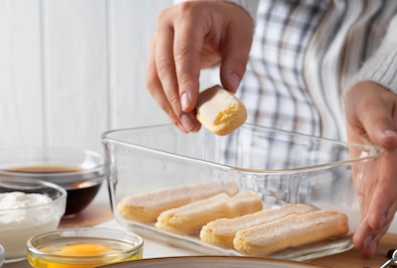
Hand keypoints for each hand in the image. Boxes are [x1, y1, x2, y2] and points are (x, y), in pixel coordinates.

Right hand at [146, 2, 253, 132]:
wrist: (213, 13)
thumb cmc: (227, 22)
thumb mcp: (242, 35)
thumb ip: (237, 61)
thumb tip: (230, 88)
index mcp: (189, 14)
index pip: (183, 51)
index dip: (185, 80)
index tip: (190, 106)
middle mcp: (167, 25)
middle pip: (165, 67)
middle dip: (176, 100)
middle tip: (191, 123)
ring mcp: (157, 40)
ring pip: (154, 78)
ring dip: (168, 106)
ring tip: (187, 126)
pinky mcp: (155, 55)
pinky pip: (155, 82)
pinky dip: (166, 102)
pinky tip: (180, 118)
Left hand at [344, 81, 396, 256]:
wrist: (378, 97)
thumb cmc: (374, 98)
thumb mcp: (373, 103)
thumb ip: (380, 123)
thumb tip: (391, 140)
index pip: (392, 179)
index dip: (383, 201)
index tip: (373, 219)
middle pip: (389, 199)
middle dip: (377, 223)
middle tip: (363, 245)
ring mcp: (389, 177)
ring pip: (384, 207)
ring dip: (374, 229)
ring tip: (362, 249)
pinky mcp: (377, 181)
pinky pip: (375, 204)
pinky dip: (370, 223)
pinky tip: (363, 240)